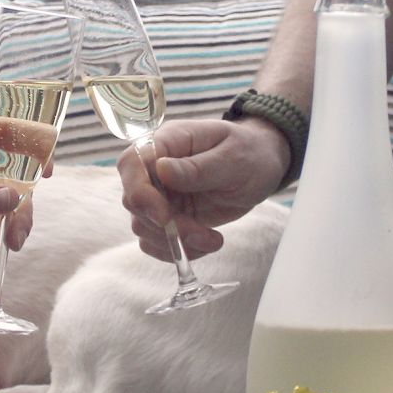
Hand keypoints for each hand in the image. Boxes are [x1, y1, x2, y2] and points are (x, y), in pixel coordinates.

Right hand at [118, 116, 289, 260]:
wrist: (261, 166)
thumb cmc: (249, 152)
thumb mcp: (234, 158)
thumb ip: (198, 167)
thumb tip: (161, 169)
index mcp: (166, 142)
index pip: (131, 164)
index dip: (140, 194)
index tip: (165, 218)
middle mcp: (154, 168)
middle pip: (134, 201)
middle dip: (166, 226)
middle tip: (202, 233)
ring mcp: (158, 194)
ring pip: (143, 226)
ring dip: (175, 242)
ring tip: (212, 238)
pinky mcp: (167, 216)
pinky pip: (155, 241)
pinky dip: (178, 250)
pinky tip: (204, 242)